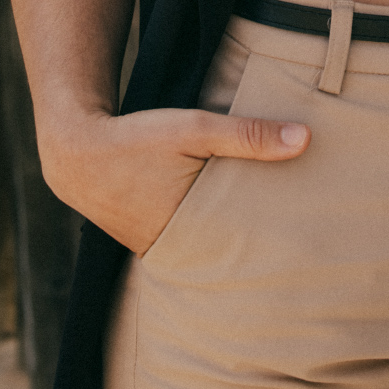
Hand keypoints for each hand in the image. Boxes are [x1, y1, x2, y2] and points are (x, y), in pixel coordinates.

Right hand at [39, 105, 309, 255]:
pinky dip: (209, 238)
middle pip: (231, 258)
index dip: (277, 253)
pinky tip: (231, 231)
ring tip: (277, 249)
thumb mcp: (195, 129)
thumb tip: (306, 139)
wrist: (76, 151)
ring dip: (234, 245)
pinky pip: (190, 245)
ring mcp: (160, 251)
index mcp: (191, 232)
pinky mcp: (151, 241)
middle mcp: (176, 251)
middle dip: (261, 255)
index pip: (247, 254)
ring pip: (210, 252)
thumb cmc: (138, 138)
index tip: (311, 252)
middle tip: (305, 255)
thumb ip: (248, 135)